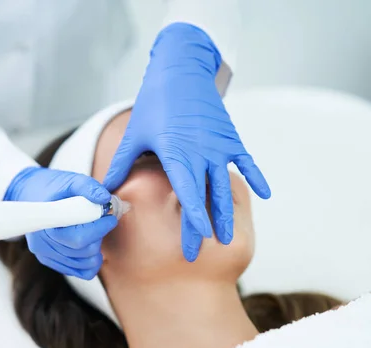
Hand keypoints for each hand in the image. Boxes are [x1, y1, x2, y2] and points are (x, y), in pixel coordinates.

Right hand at [4, 166, 116, 279]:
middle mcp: (43, 243)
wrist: (30, 193)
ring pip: (85, 263)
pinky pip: (80, 272)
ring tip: (94, 230)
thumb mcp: (71, 180)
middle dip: (99, 235)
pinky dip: (91, 261)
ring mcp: (46, 254)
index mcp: (47, 223)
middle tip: (101, 220)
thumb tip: (105, 199)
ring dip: (97, 247)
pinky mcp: (50, 261)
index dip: (99, 229)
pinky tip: (91, 246)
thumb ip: (88, 187)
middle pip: (84, 250)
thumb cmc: (53, 187)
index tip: (109, 217)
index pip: (79, 238)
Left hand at [104, 23, 269, 261]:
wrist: (181, 69)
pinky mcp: (231, 136)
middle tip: (202, 254)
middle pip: (206, 199)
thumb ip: (122, 164)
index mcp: (177, 155)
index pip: (186, 197)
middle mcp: (201, 153)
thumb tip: (105, 190)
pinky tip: (265, 194)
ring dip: (228, 213)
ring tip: (228, 238)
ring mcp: (219, 145)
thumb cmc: (154, 101)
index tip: (192, 247)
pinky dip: (256, 177)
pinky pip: (246, 161)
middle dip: (205, 228)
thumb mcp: (135, 133)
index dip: (191, 223)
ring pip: (226, 186)